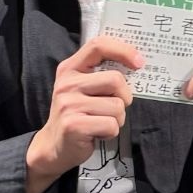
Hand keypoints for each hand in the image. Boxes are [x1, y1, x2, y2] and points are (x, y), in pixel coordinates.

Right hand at [25, 36, 142, 192]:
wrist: (53, 146)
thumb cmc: (77, 114)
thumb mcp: (83, 88)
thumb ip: (102, 74)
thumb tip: (136, 65)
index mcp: (70, 68)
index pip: (98, 46)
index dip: (123, 50)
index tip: (139, 63)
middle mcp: (67, 83)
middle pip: (115, 80)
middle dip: (124, 97)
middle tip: (113, 107)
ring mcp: (68, 104)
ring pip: (117, 106)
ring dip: (117, 118)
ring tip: (100, 122)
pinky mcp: (74, 125)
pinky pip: (111, 125)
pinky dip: (110, 132)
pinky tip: (96, 133)